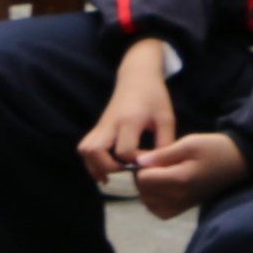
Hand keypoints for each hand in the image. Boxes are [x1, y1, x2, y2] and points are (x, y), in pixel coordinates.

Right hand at [78, 51, 176, 178]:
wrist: (137, 78)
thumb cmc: (154, 98)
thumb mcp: (167, 119)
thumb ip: (165, 143)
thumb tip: (158, 166)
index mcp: (130, 120)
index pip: (124, 150)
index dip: (135, 161)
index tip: (147, 159)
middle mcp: (110, 124)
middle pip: (95, 151)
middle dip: (108, 168)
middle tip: (125, 171)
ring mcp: (100, 126)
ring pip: (85, 150)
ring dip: (95, 166)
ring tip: (111, 174)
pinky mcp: (97, 128)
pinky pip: (85, 148)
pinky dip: (92, 162)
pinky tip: (104, 169)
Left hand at [130, 130, 248, 218]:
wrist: (237, 160)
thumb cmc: (214, 148)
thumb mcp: (188, 144)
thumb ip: (162, 154)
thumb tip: (138, 162)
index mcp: (180, 180)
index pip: (143, 180)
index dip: (142, 167)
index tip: (152, 158)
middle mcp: (179, 197)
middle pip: (144, 192)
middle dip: (143, 178)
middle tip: (154, 165)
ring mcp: (182, 205)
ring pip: (148, 203)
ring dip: (147, 190)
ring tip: (158, 175)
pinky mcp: (186, 208)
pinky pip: (160, 212)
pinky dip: (154, 202)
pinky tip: (160, 189)